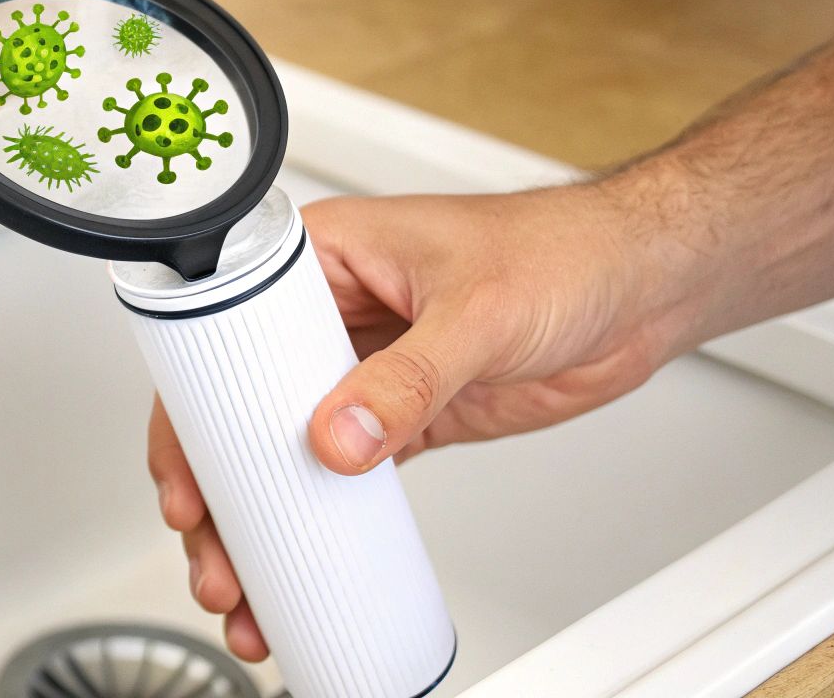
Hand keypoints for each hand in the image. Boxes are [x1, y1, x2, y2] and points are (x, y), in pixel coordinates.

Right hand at [146, 185, 700, 660]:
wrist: (643, 285)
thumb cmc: (565, 251)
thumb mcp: (478, 312)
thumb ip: (410, 378)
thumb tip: (342, 435)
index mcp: (319, 256)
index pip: (222, 333)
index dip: (190, 411)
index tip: (190, 477)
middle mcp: (325, 312)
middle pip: (238, 405)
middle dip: (216, 488)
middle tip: (215, 551)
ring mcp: (360, 366)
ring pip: (281, 447)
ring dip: (261, 516)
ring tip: (249, 582)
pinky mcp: (400, 412)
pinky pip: (338, 472)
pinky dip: (316, 518)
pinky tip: (299, 555)